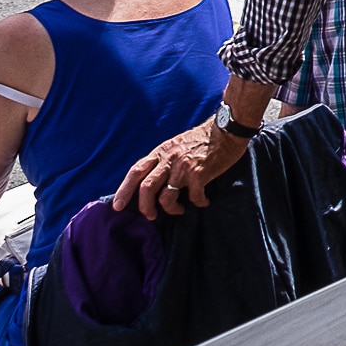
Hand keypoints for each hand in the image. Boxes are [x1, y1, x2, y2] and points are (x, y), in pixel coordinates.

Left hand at [113, 122, 247, 218]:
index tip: (117, 206)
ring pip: (165, 197)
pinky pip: (193, 196)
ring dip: (170, 209)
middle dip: (145, 207)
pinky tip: (203, 202)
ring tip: (178, 210)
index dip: (124, 190)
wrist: (228, 129)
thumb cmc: (203, 138)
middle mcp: (169, 159)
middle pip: (146, 188)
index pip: (136, 171)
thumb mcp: (176, 144)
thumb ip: (164, 159)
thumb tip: (153, 178)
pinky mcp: (200, 173)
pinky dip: (197, 203)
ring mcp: (183, 167)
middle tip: (150, 216)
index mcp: (161, 152)